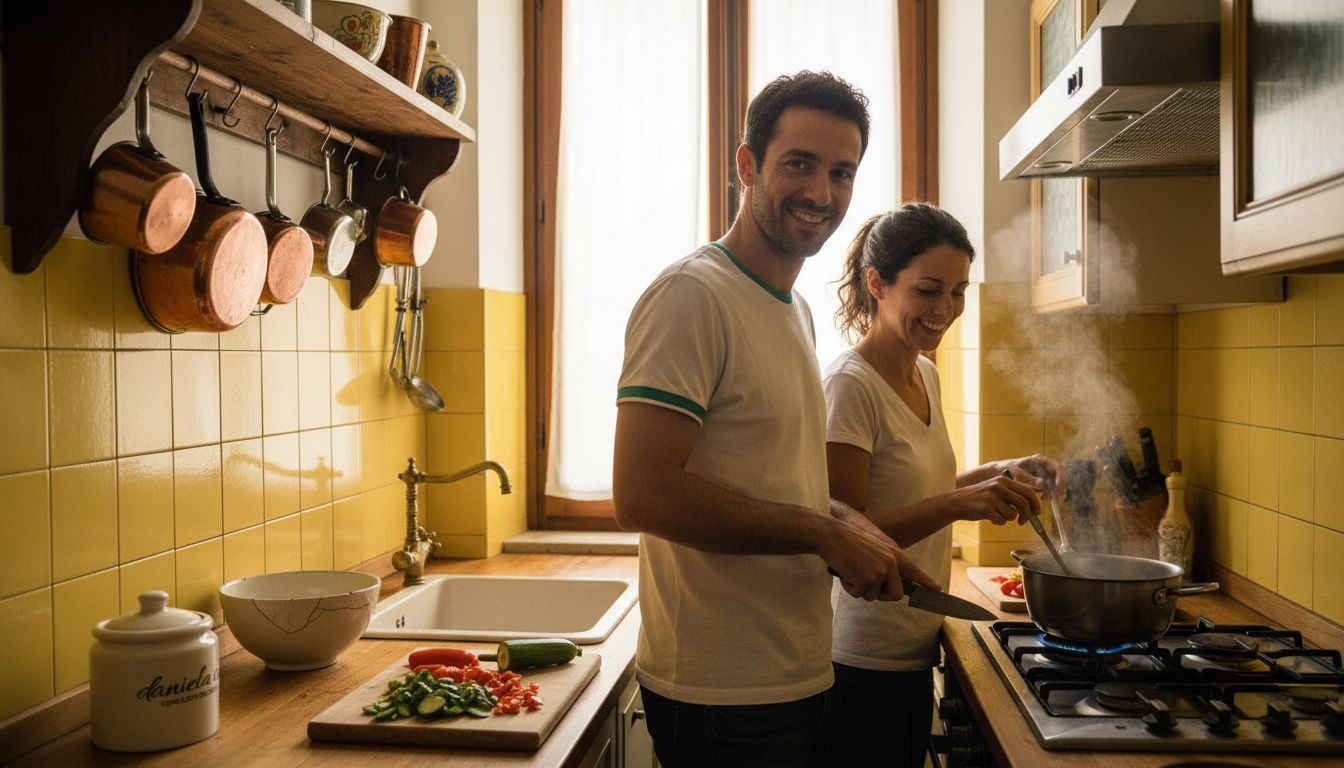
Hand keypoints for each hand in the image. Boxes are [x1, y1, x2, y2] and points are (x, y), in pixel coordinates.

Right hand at [821, 515, 940, 601]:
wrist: (830, 534)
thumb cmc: (846, 541)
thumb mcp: (872, 549)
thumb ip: (883, 564)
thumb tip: (887, 585)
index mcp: (893, 553)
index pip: (914, 570)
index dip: (926, 581)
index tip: (937, 589)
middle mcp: (891, 562)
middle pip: (896, 594)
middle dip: (880, 595)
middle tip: (864, 583)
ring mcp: (880, 570)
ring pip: (873, 596)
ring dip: (859, 588)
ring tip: (851, 569)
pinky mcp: (868, 578)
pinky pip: (859, 594)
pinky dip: (849, 587)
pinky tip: (845, 571)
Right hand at [944, 472, 1040, 525]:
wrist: (957, 502)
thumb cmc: (979, 498)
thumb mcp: (995, 489)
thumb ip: (1012, 494)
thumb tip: (1032, 506)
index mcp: (1004, 480)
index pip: (1028, 491)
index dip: (1035, 504)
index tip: (1037, 513)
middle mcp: (999, 486)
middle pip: (1024, 503)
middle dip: (1027, 515)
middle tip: (1023, 522)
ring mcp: (992, 497)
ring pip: (1013, 514)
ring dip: (1007, 519)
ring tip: (997, 515)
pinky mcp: (986, 508)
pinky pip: (1001, 520)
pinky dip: (998, 522)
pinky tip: (990, 518)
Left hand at [1004, 454, 1066, 499]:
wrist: (1000, 473)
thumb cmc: (1008, 470)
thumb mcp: (1018, 474)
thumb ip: (1031, 479)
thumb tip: (1043, 485)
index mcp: (1040, 460)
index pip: (1057, 467)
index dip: (1061, 478)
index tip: (1059, 488)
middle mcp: (1045, 466)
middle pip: (1059, 476)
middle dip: (1058, 487)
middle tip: (1054, 497)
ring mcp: (1044, 473)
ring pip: (1055, 484)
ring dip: (1053, 492)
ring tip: (1044, 499)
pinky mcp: (1042, 481)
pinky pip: (1050, 488)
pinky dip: (1049, 494)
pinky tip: (1042, 498)